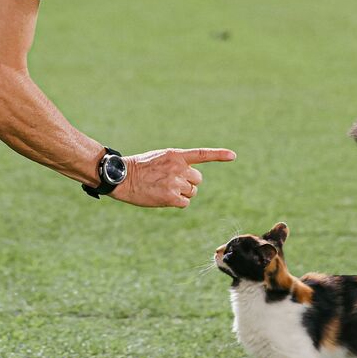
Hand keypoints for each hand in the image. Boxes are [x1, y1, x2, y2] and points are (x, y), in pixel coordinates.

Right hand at [109, 148, 235, 207]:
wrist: (123, 178)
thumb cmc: (139, 168)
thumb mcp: (160, 157)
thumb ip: (176, 163)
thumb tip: (190, 178)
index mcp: (176, 155)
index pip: (202, 154)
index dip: (219, 155)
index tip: (233, 155)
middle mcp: (178, 167)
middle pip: (197, 179)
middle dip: (188, 183)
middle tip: (171, 182)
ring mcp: (175, 182)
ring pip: (191, 192)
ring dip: (182, 193)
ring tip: (163, 189)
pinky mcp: (171, 197)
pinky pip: (185, 203)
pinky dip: (177, 202)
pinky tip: (163, 197)